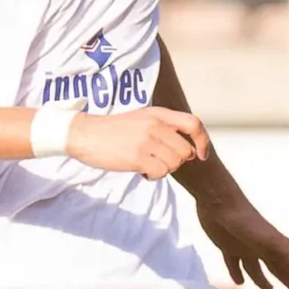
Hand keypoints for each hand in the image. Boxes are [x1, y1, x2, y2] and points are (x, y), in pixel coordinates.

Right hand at [68, 106, 209, 179]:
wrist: (85, 133)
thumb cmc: (114, 130)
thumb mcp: (142, 118)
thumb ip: (165, 127)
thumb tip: (191, 150)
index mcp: (159, 113)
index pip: (194, 123)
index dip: (203, 141)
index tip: (201, 154)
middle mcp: (156, 124)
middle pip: (186, 151)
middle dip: (176, 161)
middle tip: (159, 161)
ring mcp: (147, 140)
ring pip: (175, 164)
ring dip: (164, 169)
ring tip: (147, 164)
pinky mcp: (138, 157)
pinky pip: (160, 172)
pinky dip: (154, 176)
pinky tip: (141, 170)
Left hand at [196, 187, 288, 288]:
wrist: (219, 201)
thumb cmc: (245, 220)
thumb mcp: (269, 238)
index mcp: (273, 248)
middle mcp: (262, 248)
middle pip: (279, 269)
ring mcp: (244, 247)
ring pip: (256, 268)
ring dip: (262, 279)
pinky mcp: (227, 245)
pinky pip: (234, 263)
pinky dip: (237, 273)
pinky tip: (239, 281)